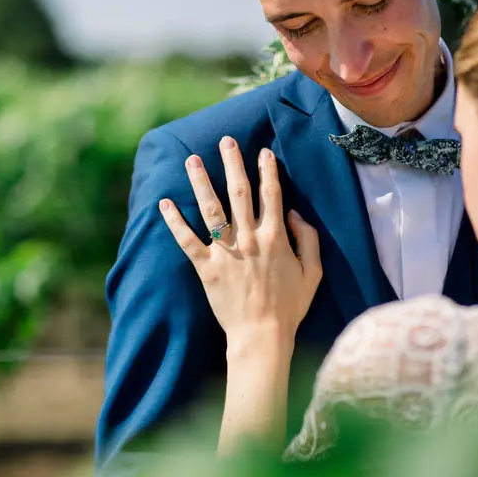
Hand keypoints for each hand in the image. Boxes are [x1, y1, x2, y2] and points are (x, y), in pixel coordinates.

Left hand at [159, 136, 321, 345]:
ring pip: (211, 210)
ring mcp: (226, 252)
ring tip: (192, 160)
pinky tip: (163, 204)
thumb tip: (294, 211)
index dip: (267, 170)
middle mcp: (249, 239)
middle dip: (232, 164)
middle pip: (239, 193)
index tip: (262, 152)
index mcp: (275, 237)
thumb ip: (308, 239)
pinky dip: (174, 222)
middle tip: (225, 141)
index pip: (271, 195)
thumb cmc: (289, 306)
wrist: (262, 335)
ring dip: (201, 182)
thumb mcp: (313, 272)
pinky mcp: (206, 267)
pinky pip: (187, 241)